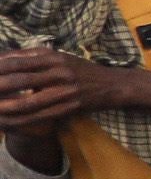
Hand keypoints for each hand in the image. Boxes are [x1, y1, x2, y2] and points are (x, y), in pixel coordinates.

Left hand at [0, 50, 128, 131]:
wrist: (111, 85)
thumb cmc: (80, 70)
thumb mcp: (58, 56)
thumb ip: (31, 56)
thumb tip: (2, 59)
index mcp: (52, 57)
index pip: (16, 62)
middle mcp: (58, 72)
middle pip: (18, 80)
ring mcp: (64, 91)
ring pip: (27, 102)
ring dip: (5, 107)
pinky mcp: (68, 107)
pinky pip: (39, 116)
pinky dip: (20, 120)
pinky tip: (7, 121)